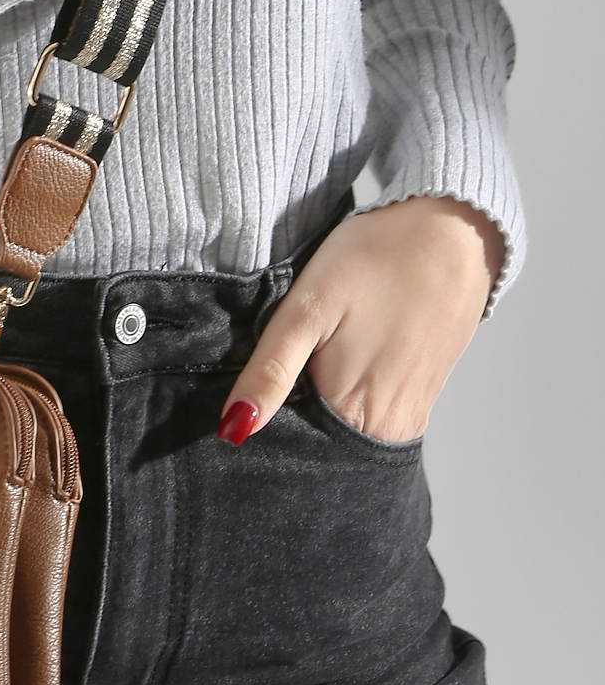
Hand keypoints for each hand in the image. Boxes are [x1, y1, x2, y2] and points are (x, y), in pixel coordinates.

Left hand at [215, 196, 506, 445]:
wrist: (450, 232)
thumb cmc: (375, 260)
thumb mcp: (307, 308)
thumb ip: (271, 372)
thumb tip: (234, 429)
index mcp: (355, 416)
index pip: (293, 452)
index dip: (263, 432)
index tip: (242, 405)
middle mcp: (388, 430)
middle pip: (321, 449)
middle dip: (288, 426)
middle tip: (275, 376)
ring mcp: (410, 416)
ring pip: (345, 435)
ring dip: (318, 414)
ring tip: (309, 365)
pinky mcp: (422, 396)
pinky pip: (372, 418)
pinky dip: (346, 402)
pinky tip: (338, 364)